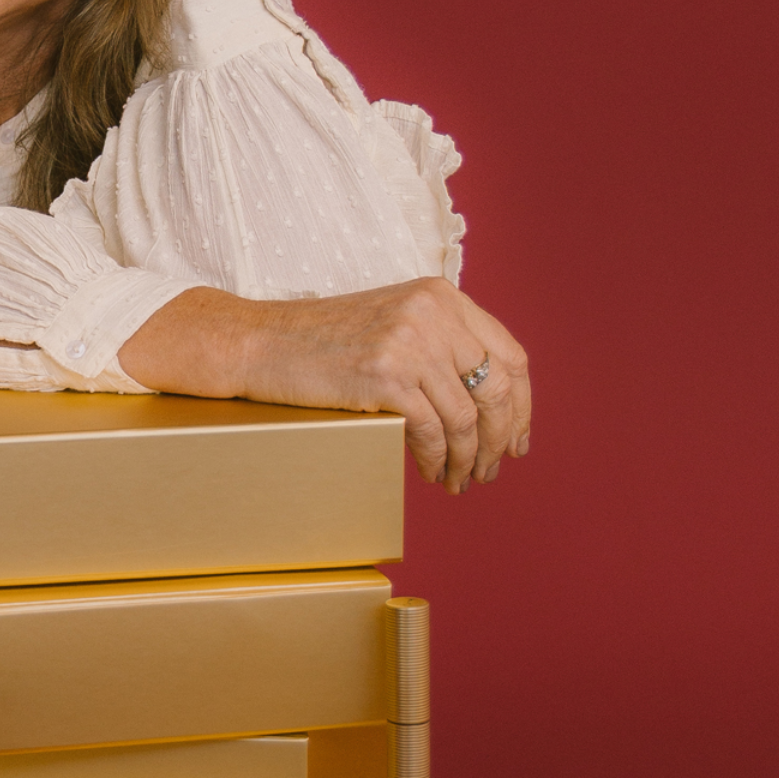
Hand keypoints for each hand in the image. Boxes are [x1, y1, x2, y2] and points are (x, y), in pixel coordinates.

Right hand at [117, 277, 535, 490]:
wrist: (258, 343)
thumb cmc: (318, 342)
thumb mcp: (391, 323)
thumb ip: (438, 342)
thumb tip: (483, 398)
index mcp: (442, 296)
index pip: (510, 355)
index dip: (521, 405)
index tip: (515, 437)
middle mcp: (434, 313)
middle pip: (498, 388)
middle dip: (501, 438)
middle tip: (492, 468)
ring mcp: (411, 343)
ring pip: (468, 417)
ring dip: (468, 459)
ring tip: (460, 480)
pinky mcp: (386, 376)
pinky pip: (433, 431)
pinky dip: (438, 460)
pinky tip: (431, 472)